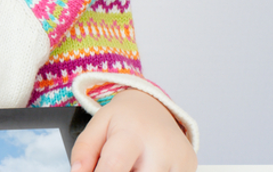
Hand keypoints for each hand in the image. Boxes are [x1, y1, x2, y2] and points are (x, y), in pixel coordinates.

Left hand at [70, 89, 196, 171]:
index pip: (114, 166)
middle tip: (118, 164)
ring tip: (131, 163)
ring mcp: (179, 158)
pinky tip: (145, 166)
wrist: (153, 106)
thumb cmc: (122, 119)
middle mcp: (160, 145)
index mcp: (131, 133)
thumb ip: (83, 152)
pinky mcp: (189, 166)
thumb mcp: (96, 127)